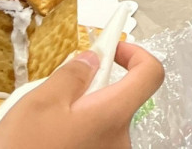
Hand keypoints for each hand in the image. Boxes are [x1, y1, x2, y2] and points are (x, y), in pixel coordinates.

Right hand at [0, 43, 162, 148]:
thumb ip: (72, 75)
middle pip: (119, 99)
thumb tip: (92, 59)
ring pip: (102, 121)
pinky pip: (93, 140)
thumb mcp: (41, 102)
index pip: (151, 74)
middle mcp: (120, 140)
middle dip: (92, 89)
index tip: (111, 50)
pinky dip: (75, 132)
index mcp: (113, 116)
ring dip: (79, 113)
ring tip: (43, 123)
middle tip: (56, 94)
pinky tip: (47, 140)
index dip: (136, 54)